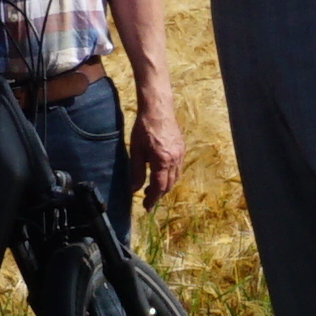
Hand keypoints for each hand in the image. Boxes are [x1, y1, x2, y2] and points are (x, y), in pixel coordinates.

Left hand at [129, 87, 184, 203]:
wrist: (158, 109)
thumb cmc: (144, 128)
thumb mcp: (136, 151)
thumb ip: (136, 172)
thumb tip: (134, 189)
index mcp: (162, 161)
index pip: (159, 187)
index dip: (153, 199)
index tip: (146, 207)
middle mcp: (175, 160)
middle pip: (169, 184)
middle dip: (159, 194)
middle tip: (147, 198)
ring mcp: (180, 154)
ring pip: (175, 177)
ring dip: (165, 186)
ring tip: (153, 188)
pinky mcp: (182, 148)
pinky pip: (178, 168)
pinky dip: (170, 175)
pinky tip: (161, 173)